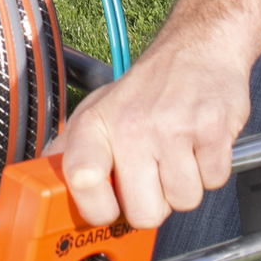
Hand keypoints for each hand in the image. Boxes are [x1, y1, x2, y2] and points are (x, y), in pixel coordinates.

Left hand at [56, 26, 251, 231]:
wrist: (199, 47)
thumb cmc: (148, 86)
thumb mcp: (97, 110)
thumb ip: (70, 150)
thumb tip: (46, 188)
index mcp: (95, 125)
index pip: (82, 182)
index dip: (98, 210)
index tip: (107, 209)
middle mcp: (131, 126)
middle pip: (144, 213)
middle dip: (154, 203)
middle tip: (154, 174)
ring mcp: (173, 128)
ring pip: (184, 201)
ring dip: (185, 185)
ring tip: (178, 152)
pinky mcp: (211, 130)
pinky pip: (214, 182)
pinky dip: (211, 170)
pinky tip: (199, 144)